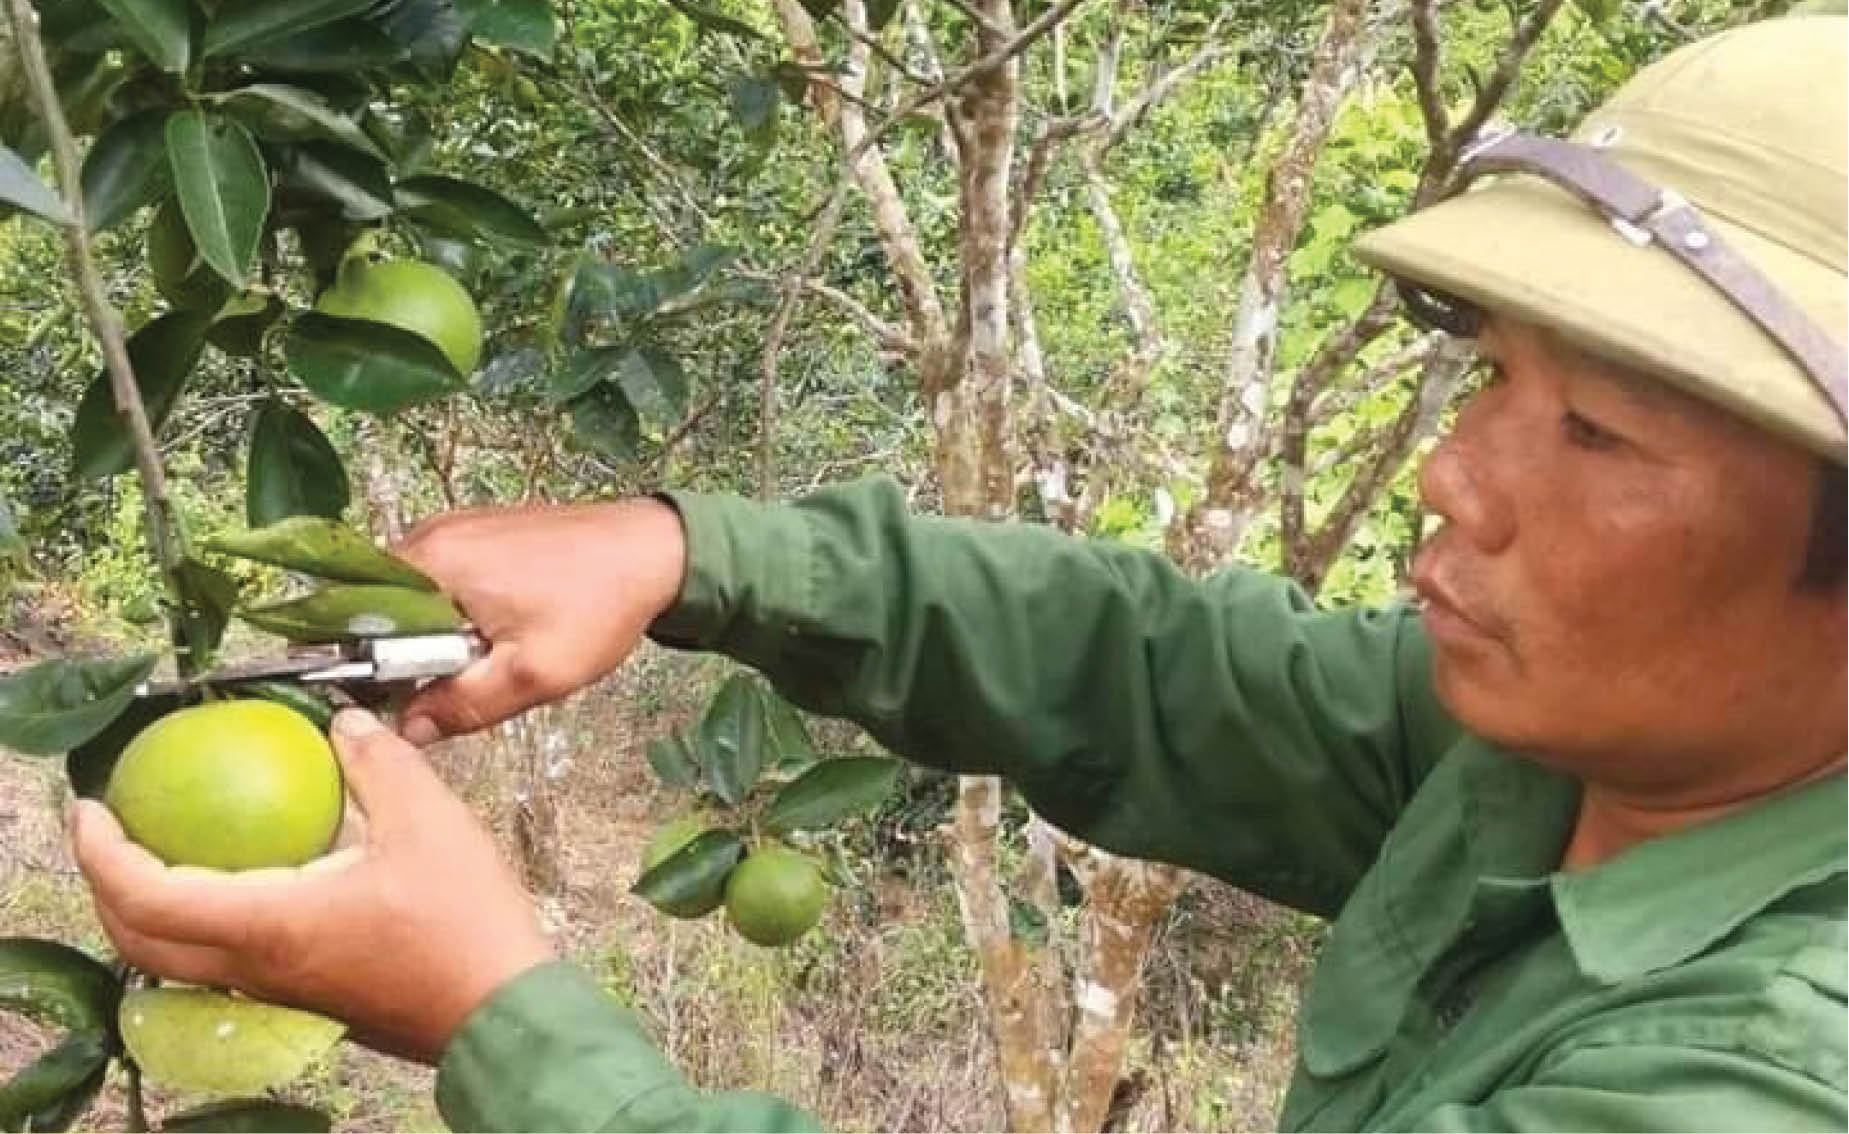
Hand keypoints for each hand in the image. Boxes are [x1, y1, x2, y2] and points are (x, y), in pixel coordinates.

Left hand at [71, 710, 553, 1063]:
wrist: (501, 1010)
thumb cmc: (464, 926)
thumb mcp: (430, 823)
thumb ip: (380, 764)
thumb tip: (346, 724)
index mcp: (271, 924)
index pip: (150, 896)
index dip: (104, 853)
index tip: (93, 808)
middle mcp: (259, 967)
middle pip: (141, 941)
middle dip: (106, 887)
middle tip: (112, 831)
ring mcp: (281, 990)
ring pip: (179, 960)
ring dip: (151, 909)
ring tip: (166, 851)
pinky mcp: (309, 997)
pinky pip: (228, 961)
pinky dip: (206, 919)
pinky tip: (250, 878)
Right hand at [392, 498, 686, 744]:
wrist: (653, 551)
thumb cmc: (600, 603)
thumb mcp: (534, 674)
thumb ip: (463, 706)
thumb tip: (407, 732)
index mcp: (432, 562)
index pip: (351, 617)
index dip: (366, 665)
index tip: (396, 694)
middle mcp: (431, 535)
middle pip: (378, 607)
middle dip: (405, 652)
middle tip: (457, 676)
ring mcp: (453, 528)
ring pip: (410, 597)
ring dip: (432, 633)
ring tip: (487, 651)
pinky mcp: (475, 532)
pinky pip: (438, 580)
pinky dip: (453, 610)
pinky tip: (497, 629)